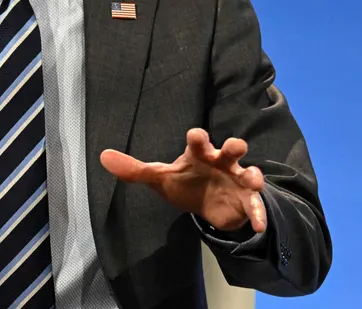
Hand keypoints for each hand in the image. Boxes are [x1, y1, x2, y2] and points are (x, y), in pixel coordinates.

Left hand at [100, 128, 266, 233]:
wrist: (207, 205)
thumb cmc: (184, 182)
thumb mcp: (159, 178)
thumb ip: (134, 170)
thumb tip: (102, 156)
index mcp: (199, 154)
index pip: (199, 140)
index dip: (198, 137)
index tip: (197, 136)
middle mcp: (221, 163)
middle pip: (231, 150)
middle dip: (234, 146)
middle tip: (233, 147)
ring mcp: (236, 180)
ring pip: (250, 173)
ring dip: (253, 176)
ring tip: (253, 180)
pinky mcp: (246, 201)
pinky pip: (256, 206)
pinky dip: (259, 214)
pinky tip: (258, 225)